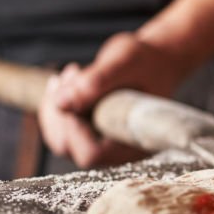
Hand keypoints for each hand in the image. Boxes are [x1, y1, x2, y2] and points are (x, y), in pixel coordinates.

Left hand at [38, 31, 192, 167]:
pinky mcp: (91, 133)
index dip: (74, 129)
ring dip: (55, 105)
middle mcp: (118, 150)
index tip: (74, 94)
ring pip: (60, 139)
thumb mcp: (124, 62)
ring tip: (71, 72)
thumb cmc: (148, 61)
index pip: (92, 154)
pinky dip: (56, 103)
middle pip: (69, 148)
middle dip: (60, 111)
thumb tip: (61, 103)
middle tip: (72, 73)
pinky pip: (61, 129)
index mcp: (135, 142)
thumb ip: (96, 81)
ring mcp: (103, 143)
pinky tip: (69, 78)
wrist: (157, 60)